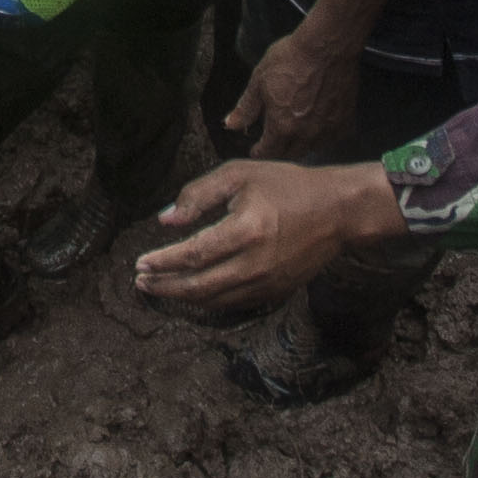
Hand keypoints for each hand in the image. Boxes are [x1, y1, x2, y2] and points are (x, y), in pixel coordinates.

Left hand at [131, 157, 403, 316]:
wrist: (337, 211)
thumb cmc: (287, 185)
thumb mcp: (240, 175)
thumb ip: (198, 195)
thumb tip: (165, 221)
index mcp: (246, 230)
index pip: (193, 255)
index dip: (163, 262)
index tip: (140, 264)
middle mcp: (256, 263)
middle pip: (199, 287)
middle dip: (165, 287)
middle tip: (141, 282)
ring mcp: (268, 283)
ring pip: (214, 300)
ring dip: (182, 298)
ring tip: (159, 288)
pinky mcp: (276, 292)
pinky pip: (233, 303)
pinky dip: (207, 300)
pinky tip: (192, 292)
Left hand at [230, 21, 360, 159]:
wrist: (326, 47)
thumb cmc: (290, 59)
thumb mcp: (259, 80)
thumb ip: (246, 107)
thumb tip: (230, 125)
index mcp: (282, 126)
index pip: (268, 152)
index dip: (259, 153)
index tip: (256, 151)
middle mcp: (305, 134)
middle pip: (290, 154)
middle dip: (279, 152)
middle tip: (273, 145)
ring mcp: (327, 129)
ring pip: (312, 149)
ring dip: (301, 146)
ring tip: (295, 138)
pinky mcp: (345, 120)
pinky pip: (333, 139)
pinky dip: (324, 138)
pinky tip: (319, 129)